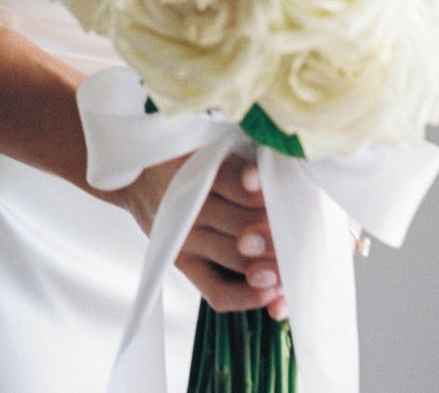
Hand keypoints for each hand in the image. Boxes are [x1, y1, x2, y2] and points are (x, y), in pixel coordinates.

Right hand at [119, 154, 287, 319]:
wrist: (132, 175)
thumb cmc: (180, 153)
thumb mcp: (200, 141)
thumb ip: (234, 154)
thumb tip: (275, 170)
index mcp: (194, 168)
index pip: (238, 183)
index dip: (266, 191)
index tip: (287, 193)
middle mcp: (189, 207)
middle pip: (245, 225)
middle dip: (280, 233)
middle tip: (306, 236)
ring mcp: (185, 240)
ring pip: (239, 259)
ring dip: (272, 264)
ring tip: (297, 264)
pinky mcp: (182, 264)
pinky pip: (217, 292)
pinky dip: (246, 297)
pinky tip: (269, 291)